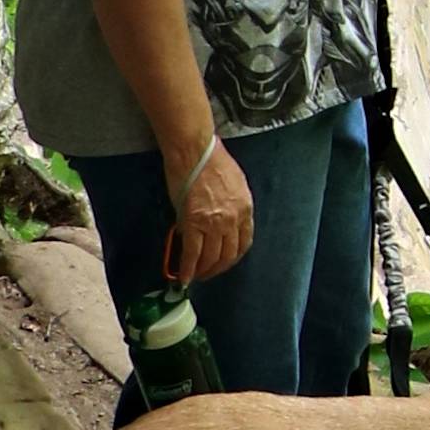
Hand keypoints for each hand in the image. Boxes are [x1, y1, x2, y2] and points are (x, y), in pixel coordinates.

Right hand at [164, 142, 253, 285]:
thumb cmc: (213, 161)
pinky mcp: (194, 223)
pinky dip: (188, 269)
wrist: (196, 151)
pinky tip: (183, 277)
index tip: (224, 262)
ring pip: (211, 258)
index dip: (233, 257)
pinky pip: (192, 254)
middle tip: (207, 274)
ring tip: (195, 277)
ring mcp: (214, 223)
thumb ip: (230, 206)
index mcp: (245, 208)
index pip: (244, 242)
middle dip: (217, 268)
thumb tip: (217, 222)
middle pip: (228, 254)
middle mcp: (233, 219)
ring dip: (202, 271)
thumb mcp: (234, 185)